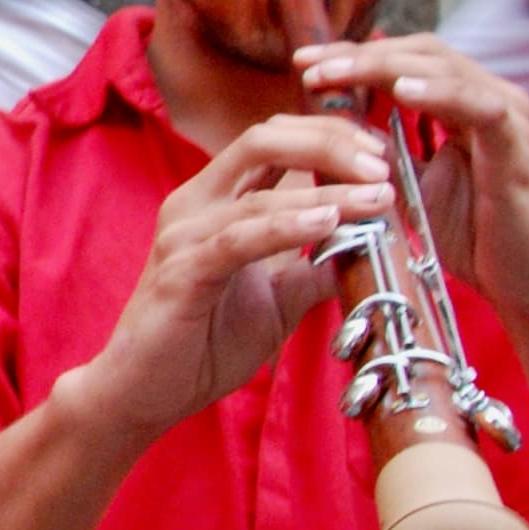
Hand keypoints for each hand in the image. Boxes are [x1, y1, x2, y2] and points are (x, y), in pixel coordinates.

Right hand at [67, 115, 390, 447]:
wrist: (144, 393)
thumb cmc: (204, 343)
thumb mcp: (280, 298)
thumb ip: (317, 266)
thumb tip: (374, 249)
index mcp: (216, 200)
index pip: (275, 140)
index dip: (330, 136)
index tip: (382, 157)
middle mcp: (195, 204)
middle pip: (265, 140)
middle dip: (330, 142)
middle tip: (384, 165)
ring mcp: (184, 234)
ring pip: (261, 193)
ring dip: (328, 192)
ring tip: (377, 198)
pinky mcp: (181, 272)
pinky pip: (240, 241)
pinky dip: (287, 227)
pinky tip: (329, 223)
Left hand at [292, 31, 528, 325]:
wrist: (521, 284)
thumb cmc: (470, 237)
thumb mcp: (409, 186)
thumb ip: (379, 152)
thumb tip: (328, 126)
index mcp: (465, 103)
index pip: (406, 60)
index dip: (354, 56)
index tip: (303, 63)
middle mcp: (489, 98)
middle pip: (421, 52)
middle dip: (359, 54)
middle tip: (307, 62)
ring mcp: (508, 115)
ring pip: (443, 68)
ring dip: (383, 67)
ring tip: (335, 73)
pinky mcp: (517, 142)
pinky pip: (478, 106)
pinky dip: (439, 93)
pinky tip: (399, 91)